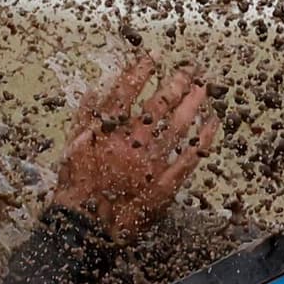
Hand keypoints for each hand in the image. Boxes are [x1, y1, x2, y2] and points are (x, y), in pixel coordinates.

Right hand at [46, 56, 217, 241]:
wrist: (85, 229)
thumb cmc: (76, 189)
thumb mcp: (70, 148)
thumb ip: (83, 118)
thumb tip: (94, 89)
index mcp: (107, 132)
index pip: (125, 93)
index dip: (139, 71)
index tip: (153, 55)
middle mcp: (132, 143)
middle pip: (158, 105)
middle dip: (177, 81)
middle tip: (191, 65)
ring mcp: (151, 163)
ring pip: (177, 126)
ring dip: (193, 103)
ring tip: (205, 86)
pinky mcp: (165, 184)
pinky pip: (189, 158)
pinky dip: (202, 139)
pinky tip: (213, 123)